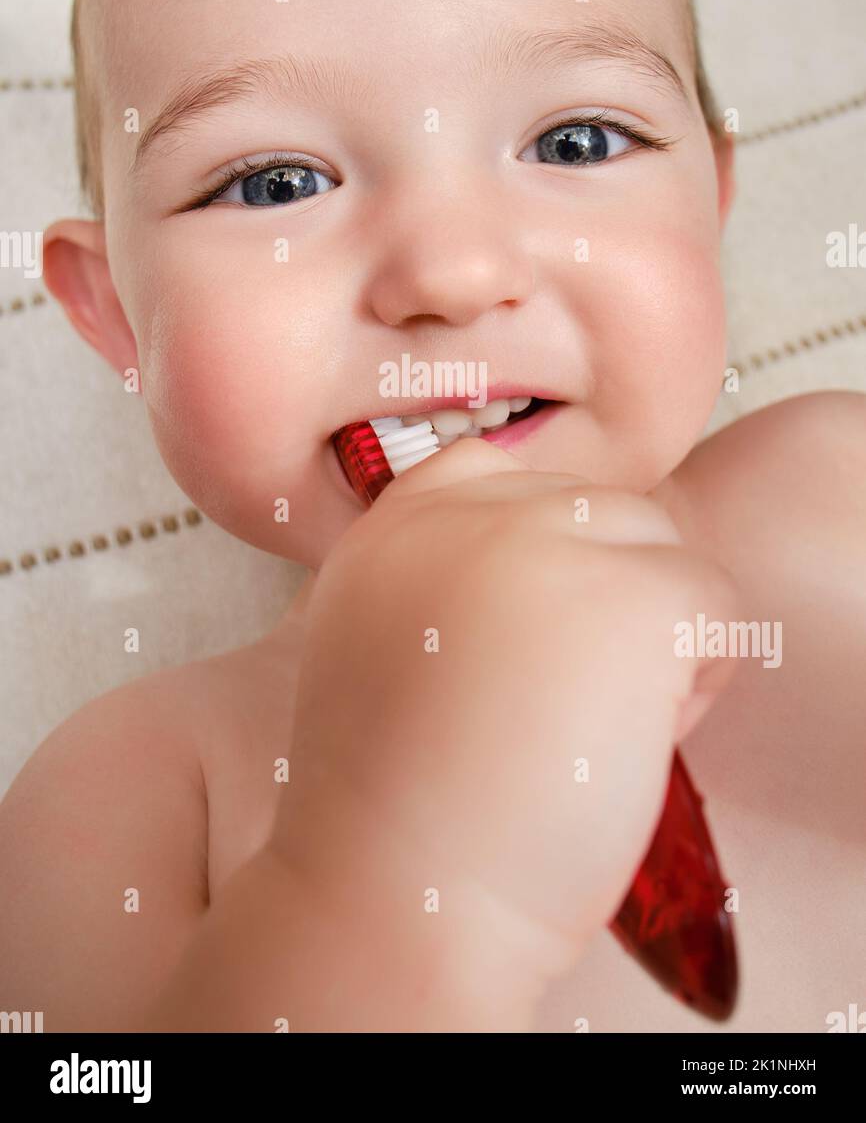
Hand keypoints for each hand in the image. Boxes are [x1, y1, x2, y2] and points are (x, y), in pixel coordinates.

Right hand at [273, 437, 738, 977]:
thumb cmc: (396, 805)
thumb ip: (439, 576)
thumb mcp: (373, 646)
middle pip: (593, 510)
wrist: (398, 894)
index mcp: (394, 527)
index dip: (540, 549)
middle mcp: (466, 511)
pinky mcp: (632, 596)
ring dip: (652, 633)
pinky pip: (713, 602)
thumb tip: (554, 565)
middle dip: (602, 596)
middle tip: (555, 702)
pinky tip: (630, 739)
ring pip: (659, 548)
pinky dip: (697, 677)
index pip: (497, 473)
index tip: (532, 631)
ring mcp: (549, 543)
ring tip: (588, 723)